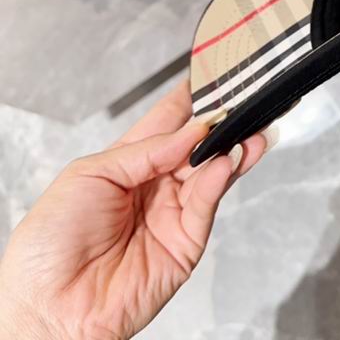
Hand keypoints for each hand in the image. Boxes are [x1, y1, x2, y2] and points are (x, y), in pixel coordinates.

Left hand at [0, 80, 271, 339]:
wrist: (48, 307)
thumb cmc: (49, 244)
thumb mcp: (88, 175)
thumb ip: (144, 150)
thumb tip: (190, 131)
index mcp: (128, 162)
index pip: (168, 121)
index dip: (190, 99)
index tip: (212, 76)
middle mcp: (156, 184)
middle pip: (198, 145)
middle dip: (221, 123)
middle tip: (242, 100)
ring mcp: (173, 211)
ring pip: (212, 171)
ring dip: (232, 148)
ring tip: (248, 130)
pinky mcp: (187, 241)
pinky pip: (208, 202)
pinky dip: (220, 179)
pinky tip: (226, 160)